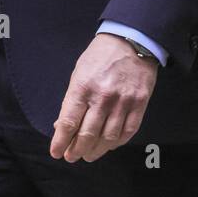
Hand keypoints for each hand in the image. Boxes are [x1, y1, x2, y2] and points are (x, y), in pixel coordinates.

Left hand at [50, 33, 158, 163]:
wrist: (132, 40)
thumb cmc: (100, 56)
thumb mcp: (79, 73)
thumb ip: (72, 100)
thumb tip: (63, 127)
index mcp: (83, 87)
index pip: (68, 123)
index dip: (61, 143)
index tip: (57, 152)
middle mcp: (103, 96)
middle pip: (87, 135)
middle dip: (77, 151)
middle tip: (73, 156)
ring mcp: (123, 101)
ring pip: (108, 138)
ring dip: (96, 151)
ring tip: (89, 154)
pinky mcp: (140, 102)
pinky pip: (128, 131)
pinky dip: (117, 143)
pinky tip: (110, 144)